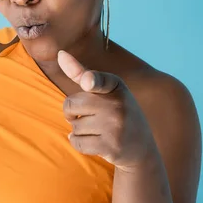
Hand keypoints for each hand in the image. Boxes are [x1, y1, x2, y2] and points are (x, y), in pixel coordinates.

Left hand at [58, 50, 156, 170]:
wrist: (142, 148)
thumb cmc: (117, 113)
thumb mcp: (107, 91)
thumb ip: (82, 74)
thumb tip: (60, 54)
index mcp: (116, 86)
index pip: (99, 81)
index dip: (90, 80)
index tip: (87, 82)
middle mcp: (118, 105)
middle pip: (70, 104)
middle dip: (72, 112)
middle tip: (90, 117)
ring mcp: (115, 126)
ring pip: (73, 125)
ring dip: (79, 130)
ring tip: (99, 131)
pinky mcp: (111, 146)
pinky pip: (77, 142)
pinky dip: (79, 143)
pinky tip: (95, 142)